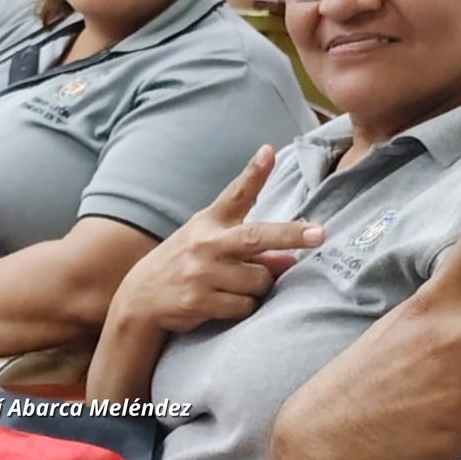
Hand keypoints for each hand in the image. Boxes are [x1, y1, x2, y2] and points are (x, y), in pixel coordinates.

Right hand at [108, 146, 323, 334]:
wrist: (140, 298)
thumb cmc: (185, 263)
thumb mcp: (209, 243)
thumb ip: (249, 246)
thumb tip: (289, 259)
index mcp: (210, 221)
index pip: (236, 193)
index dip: (254, 172)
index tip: (269, 152)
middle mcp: (206, 243)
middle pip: (256, 237)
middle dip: (291, 235)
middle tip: (320, 233)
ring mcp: (202, 272)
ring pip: (259, 280)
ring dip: (257, 287)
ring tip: (233, 286)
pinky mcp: (200, 300)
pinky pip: (245, 306)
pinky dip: (244, 307)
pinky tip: (223, 303)